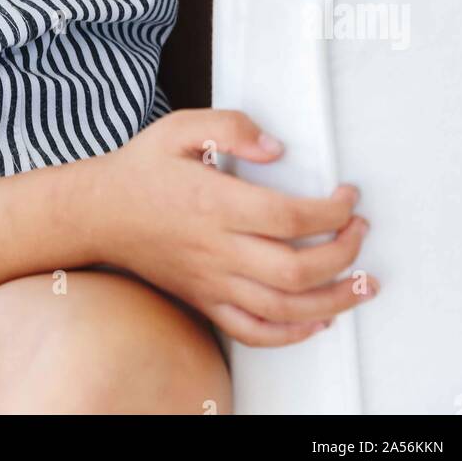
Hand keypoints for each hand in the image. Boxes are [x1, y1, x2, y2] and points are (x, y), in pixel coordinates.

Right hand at [98, 109, 376, 346]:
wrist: (98, 213)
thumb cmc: (141, 170)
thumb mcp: (179, 127)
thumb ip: (229, 126)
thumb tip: (274, 147)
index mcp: (215, 204)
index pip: (289, 217)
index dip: (331, 211)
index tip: (348, 197)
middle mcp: (217, 249)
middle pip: (296, 269)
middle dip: (343, 254)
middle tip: (360, 232)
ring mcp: (212, 282)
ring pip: (283, 308)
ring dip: (334, 300)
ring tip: (363, 284)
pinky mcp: (206, 301)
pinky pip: (254, 332)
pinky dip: (293, 334)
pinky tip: (318, 320)